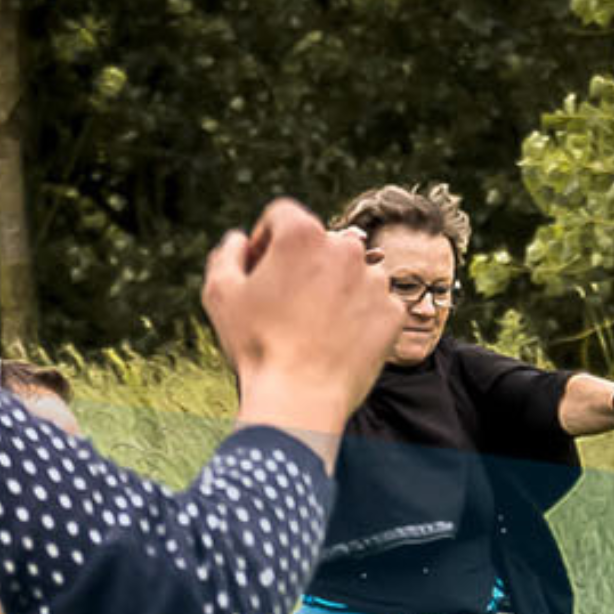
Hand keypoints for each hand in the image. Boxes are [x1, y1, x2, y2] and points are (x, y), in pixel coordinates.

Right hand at [204, 200, 399, 454]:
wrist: (300, 398)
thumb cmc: (255, 344)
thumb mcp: (220, 293)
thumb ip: (227, 254)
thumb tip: (241, 240)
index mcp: (302, 234)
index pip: (283, 216)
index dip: (266, 238)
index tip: (261, 267)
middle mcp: (345, 248)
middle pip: (321, 243)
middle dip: (303, 264)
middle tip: (286, 301)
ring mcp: (374, 280)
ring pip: (351, 273)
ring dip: (334, 288)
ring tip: (312, 326)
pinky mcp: (393, 312)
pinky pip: (374, 304)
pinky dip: (358, 317)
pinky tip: (337, 340)